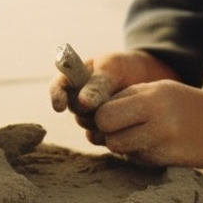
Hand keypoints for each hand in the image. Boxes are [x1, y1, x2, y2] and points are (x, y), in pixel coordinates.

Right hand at [48, 49, 176, 144]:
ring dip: (102, 116)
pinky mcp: (102, 130)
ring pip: (87, 124)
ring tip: (122, 103)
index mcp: (72, 78)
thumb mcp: (111, 67)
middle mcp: (77, 99)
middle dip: (90, 106)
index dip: (56, 97)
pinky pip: (99, 136)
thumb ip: (98, 84)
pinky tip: (124, 119)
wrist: (146, 78)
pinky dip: (110, 129)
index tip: (60, 106)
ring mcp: (89, 116)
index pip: (57, 88)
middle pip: (75, 110)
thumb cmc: (123, 66)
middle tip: (110, 97)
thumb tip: (82, 104)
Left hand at [92, 80, 202, 168]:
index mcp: (151, 95)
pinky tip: (157, 146)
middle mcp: (154, 116)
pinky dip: (139, 155)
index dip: (100, 116)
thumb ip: (130, 99)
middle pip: (106, 131)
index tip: (109, 117)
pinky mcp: (168, 159)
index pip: (103, 110)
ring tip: (140, 136)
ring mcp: (162, 139)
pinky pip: (137, 159)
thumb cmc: (192, 106)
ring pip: (119, 148)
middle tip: (119, 129)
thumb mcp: (161, 91)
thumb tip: (94, 113)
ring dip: (122, 146)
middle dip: (106, 132)